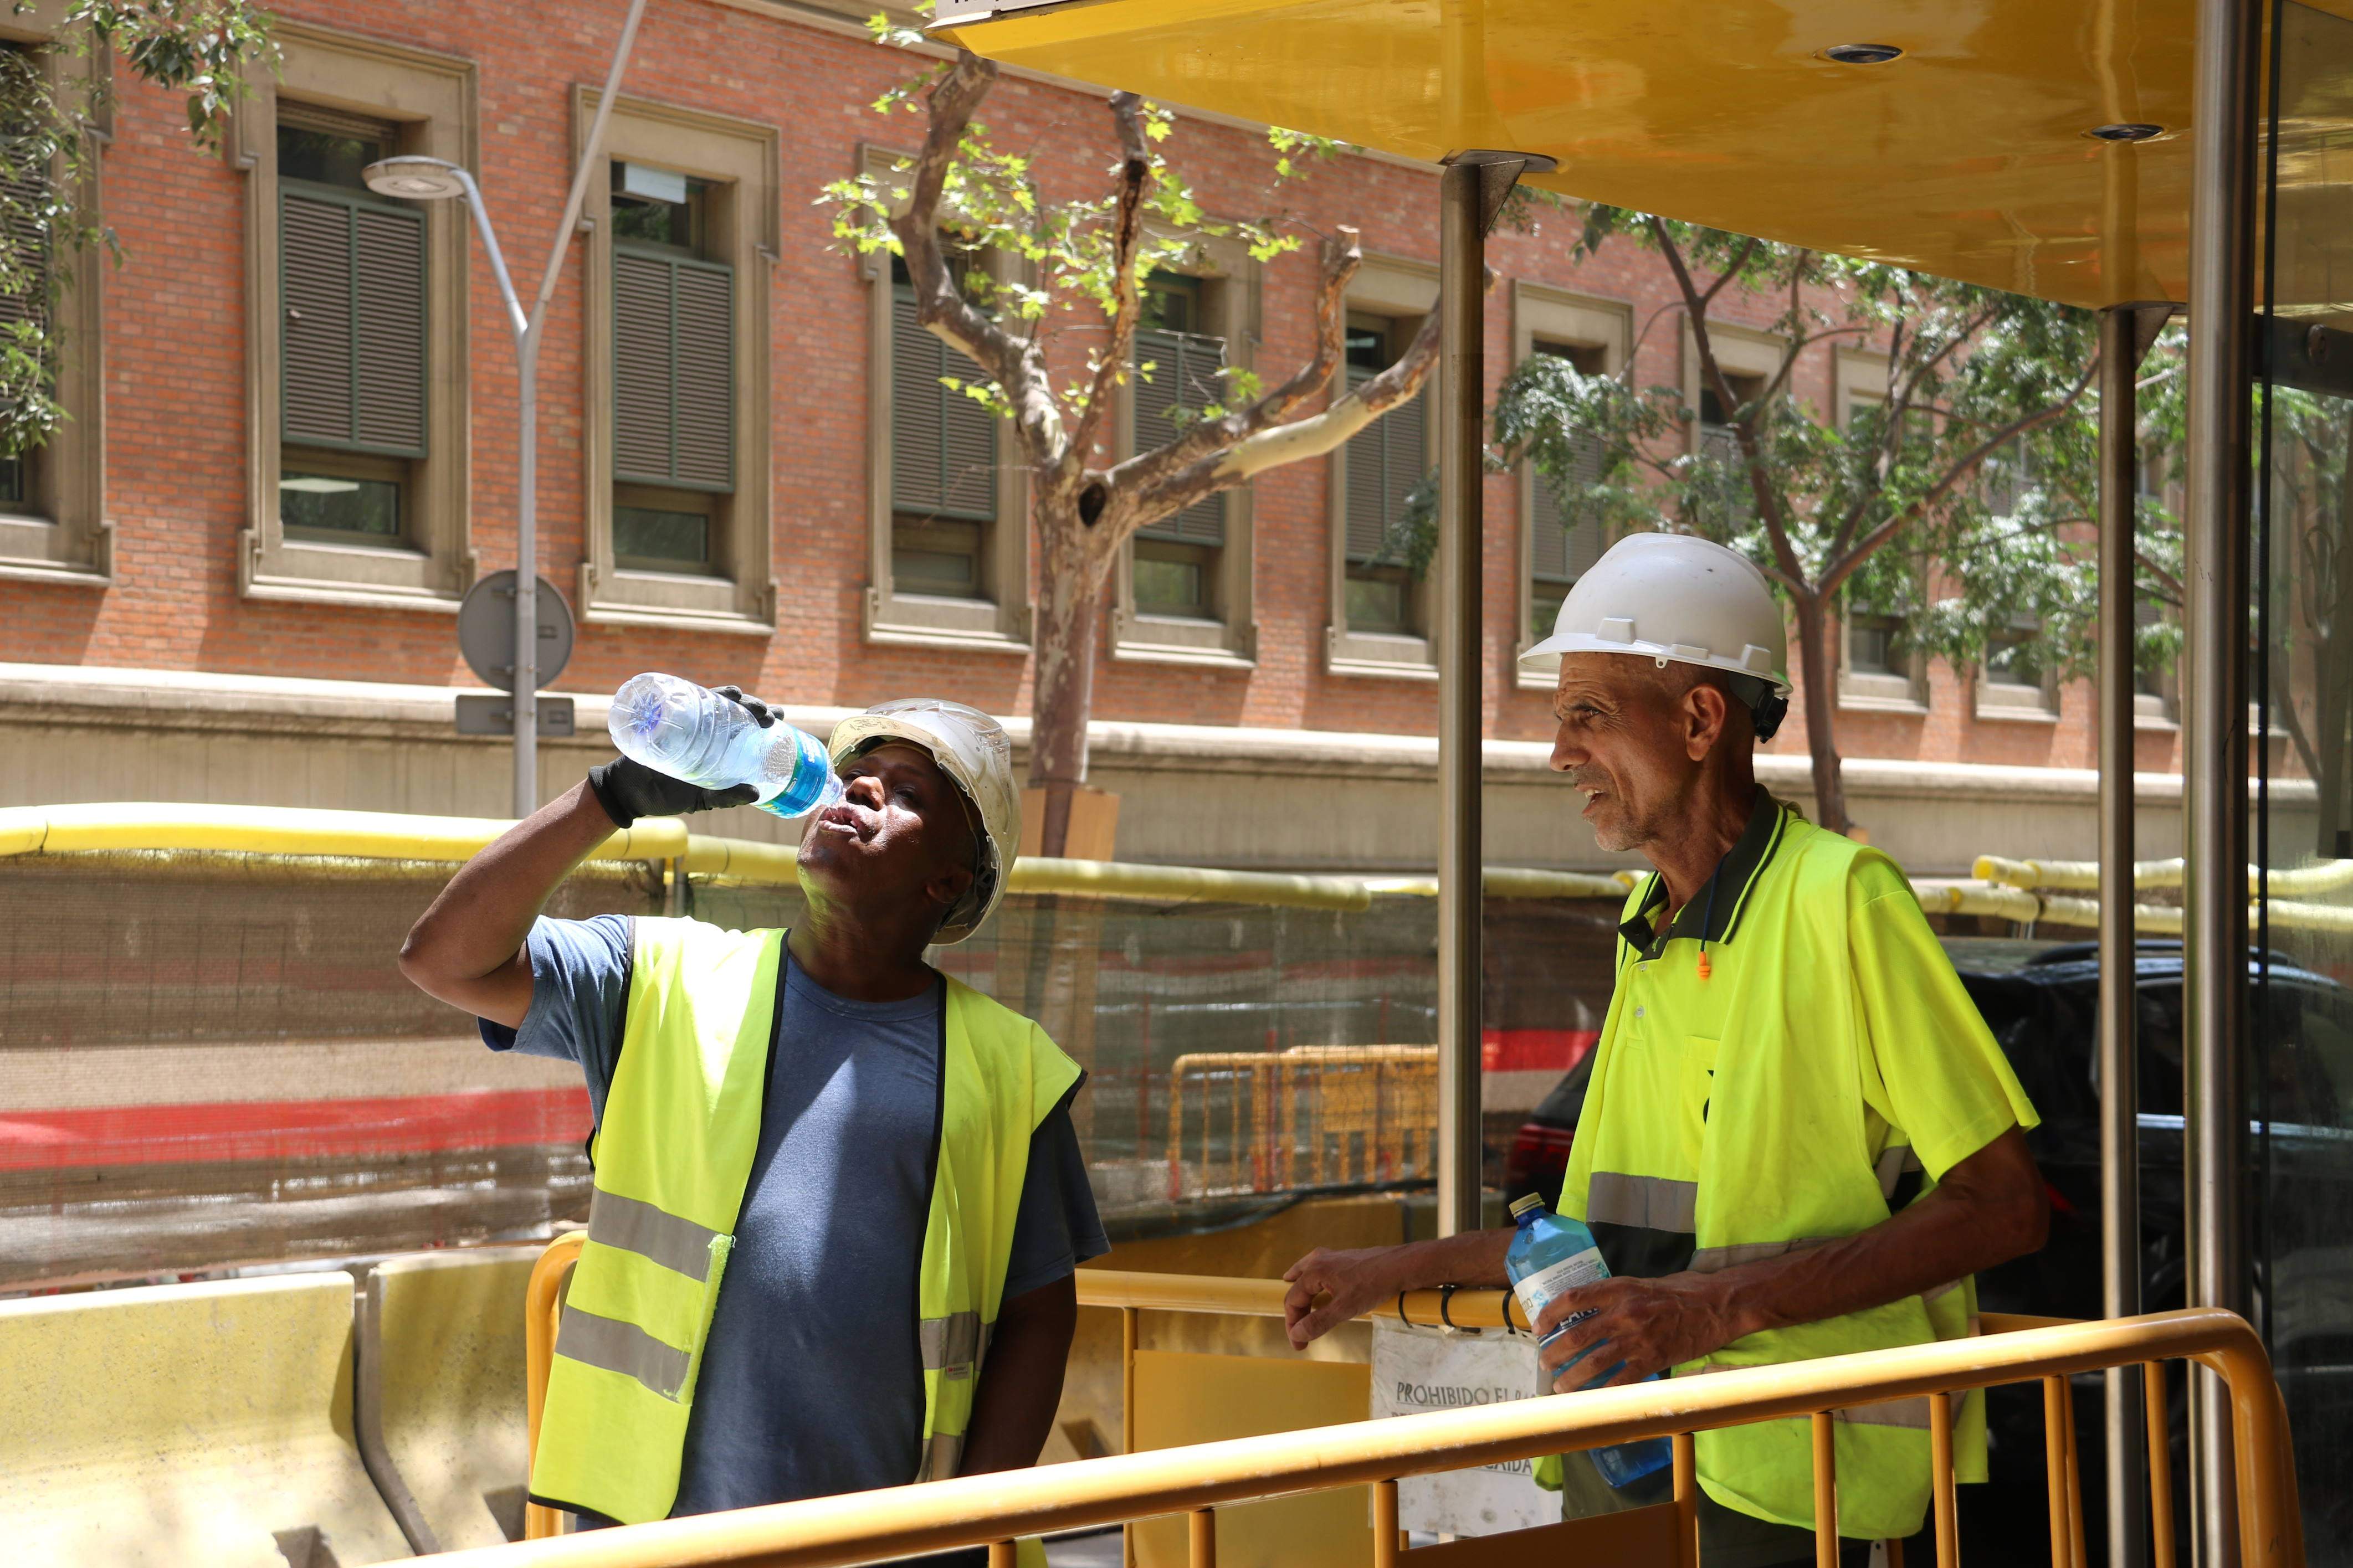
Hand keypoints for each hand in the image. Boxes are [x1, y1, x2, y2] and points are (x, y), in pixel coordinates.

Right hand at [586, 684, 773, 827]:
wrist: (632, 793)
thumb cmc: (670, 795)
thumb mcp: (703, 799)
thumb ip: (727, 797)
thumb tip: (756, 793)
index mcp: (720, 747)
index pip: (746, 727)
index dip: (765, 718)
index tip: (782, 718)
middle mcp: (708, 731)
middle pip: (737, 711)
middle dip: (756, 708)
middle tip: (769, 715)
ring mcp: (690, 722)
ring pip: (719, 701)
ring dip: (739, 698)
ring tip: (752, 702)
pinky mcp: (671, 718)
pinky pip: (692, 700)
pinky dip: (712, 693)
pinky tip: (729, 694)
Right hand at [1282, 1246, 1400, 1347]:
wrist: (1401, 1266)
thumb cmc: (1374, 1284)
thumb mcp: (1345, 1308)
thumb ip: (1319, 1322)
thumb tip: (1297, 1334)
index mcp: (1315, 1270)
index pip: (1292, 1299)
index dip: (1292, 1323)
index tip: (1299, 1343)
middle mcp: (1320, 1259)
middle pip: (1297, 1286)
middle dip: (1296, 1311)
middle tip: (1299, 1331)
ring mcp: (1332, 1256)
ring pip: (1306, 1273)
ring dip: (1300, 1290)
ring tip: (1297, 1301)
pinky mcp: (1344, 1258)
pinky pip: (1320, 1270)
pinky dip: (1313, 1282)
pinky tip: (1320, 1287)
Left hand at [1533, 1271, 1739, 1390]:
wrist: (1716, 1305)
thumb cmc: (1680, 1291)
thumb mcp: (1640, 1284)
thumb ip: (1614, 1296)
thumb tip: (1586, 1310)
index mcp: (1618, 1289)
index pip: (1572, 1298)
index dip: (1550, 1314)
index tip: (1538, 1328)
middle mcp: (1624, 1312)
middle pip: (1577, 1335)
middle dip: (1555, 1352)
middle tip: (1545, 1363)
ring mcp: (1638, 1338)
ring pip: (1594, 1362)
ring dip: (1573, 1377)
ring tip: (1561, 1386)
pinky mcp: (1654, 1359)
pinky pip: (1622, 1380)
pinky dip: (1605, 1392)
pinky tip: (1594, 1399)